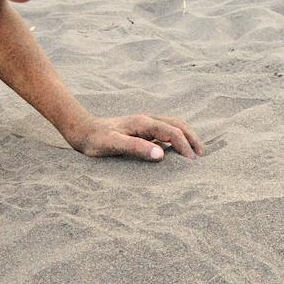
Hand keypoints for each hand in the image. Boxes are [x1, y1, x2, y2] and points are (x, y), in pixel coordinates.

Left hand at [68, 114, 205, 160]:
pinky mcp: (141, 129)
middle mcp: (147, 120)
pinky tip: (177, 151)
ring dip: (187, 137)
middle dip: (192, 139)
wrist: (81, 130)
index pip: (172, 132)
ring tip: (195, 153)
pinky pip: (166, 131)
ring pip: (174, 126)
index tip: (192, 162)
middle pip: (178, 125)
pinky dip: (177, 138)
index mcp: (143, 123)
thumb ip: (137, 148)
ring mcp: (145, 124)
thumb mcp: (114, 145)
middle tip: (202, 156)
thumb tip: (161, 155)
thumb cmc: (95, 140)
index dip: (185, 146)